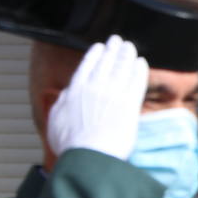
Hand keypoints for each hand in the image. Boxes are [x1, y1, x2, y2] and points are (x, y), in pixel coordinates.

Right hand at [47, 35, 148, 160]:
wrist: (89, 157)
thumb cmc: (71, 145)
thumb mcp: (56, 119)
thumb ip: (62, 102)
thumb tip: (67, 94)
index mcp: (75, 90)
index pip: (87, 66)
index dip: (96, 54)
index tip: (100, 47)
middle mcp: (94, 88)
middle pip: (106, 63)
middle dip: (113, 50)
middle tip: (118, 41)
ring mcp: (113, 95)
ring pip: (122, 69)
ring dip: (127, 55)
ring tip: (130, 48)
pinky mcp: (129, 105)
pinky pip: (136, 82)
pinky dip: (139, 70)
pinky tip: (141, 63)